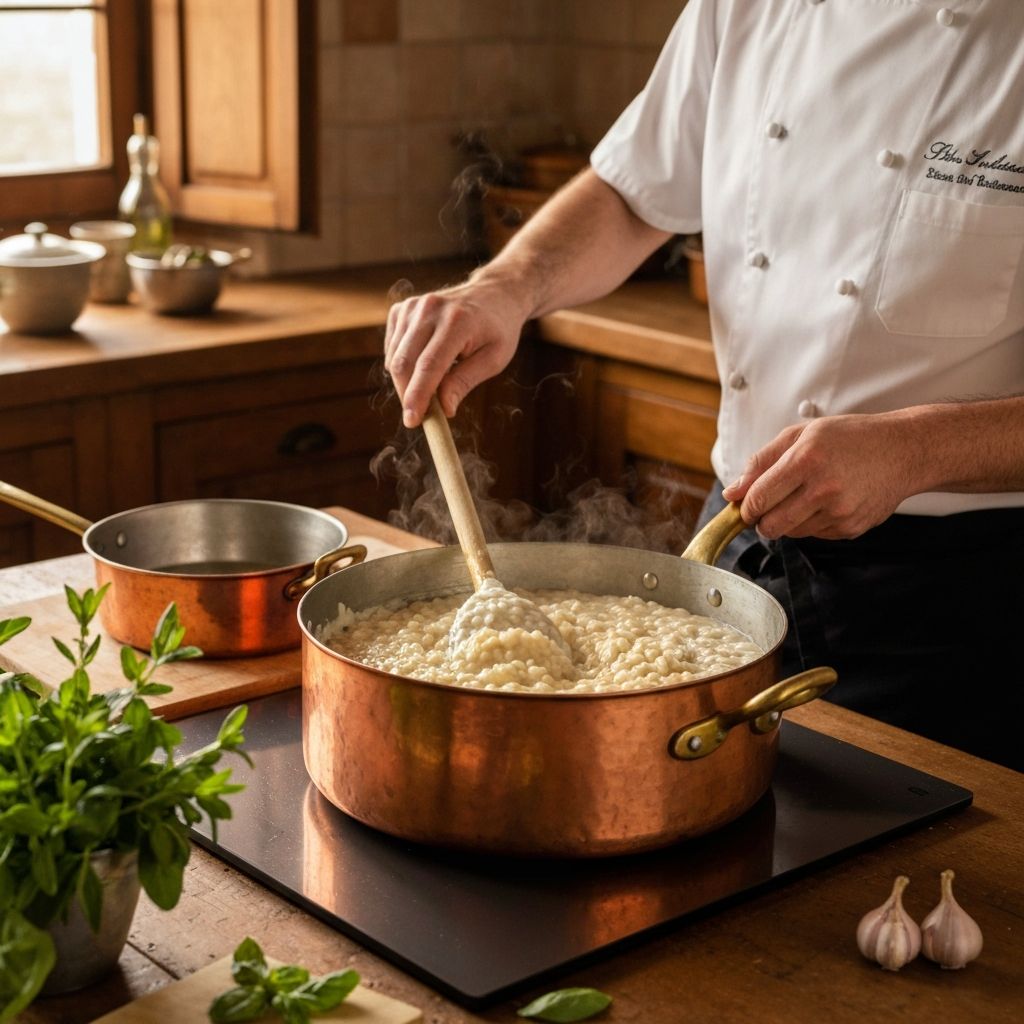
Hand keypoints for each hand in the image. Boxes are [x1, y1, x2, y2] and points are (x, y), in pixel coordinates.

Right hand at [384, 277, 528, 427]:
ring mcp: (412, 307)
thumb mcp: (494, 359)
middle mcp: (430, 310)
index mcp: (457, 321)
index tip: (413, 421)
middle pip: (404, 363)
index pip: (429, 366)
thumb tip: (444, 409)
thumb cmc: (497, 330)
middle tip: (420, 417)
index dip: (418, 396)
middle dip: (407, 395)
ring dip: (405, 383)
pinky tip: (422, 365)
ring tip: (430, 388)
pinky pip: (392, 348)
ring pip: (394, 358)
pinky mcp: (401, 309)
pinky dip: (402, 365)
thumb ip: (466, 381)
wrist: (493, 295)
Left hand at [720, 413, 921, 539]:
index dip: (745, 507)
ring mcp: (839, 512)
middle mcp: (823, 489)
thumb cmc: (850, 438)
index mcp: (806, 460)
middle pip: (770, 525)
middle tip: (768, 506)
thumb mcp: (801, 435)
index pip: (758, 498)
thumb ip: (761, 462)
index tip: (744, 506)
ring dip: (786, 521)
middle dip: (761, 520)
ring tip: (804, 496)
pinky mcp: (850, 528)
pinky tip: (825, 502)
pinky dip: (810, 523)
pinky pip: (813, 535)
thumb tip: (732, 492)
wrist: (903, 451)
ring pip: (790, 533)